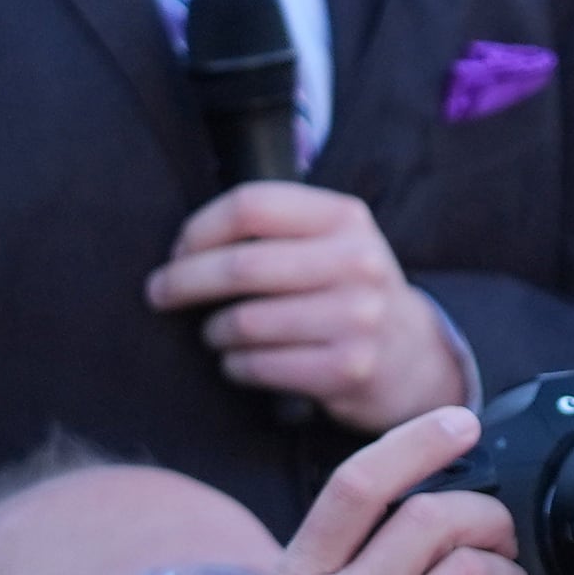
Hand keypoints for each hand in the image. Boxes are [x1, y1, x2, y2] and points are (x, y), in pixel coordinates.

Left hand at [147, 182, 467, 430]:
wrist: (414, 355)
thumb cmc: (346, 291)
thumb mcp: (331, 240)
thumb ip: (273, 227)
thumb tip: (183, 247)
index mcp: (346, 218)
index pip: (250, 205)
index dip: (198, 229)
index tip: (177, 252)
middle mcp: (359, 262)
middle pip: (241, 265)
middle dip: (183, 281)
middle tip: (159, 293)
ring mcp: (358, 318)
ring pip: (243, 322)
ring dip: (212, 331)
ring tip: (216, 333)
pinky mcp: (349, 369)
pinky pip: (258, 366)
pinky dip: (235, 366)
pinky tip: (241, 362)